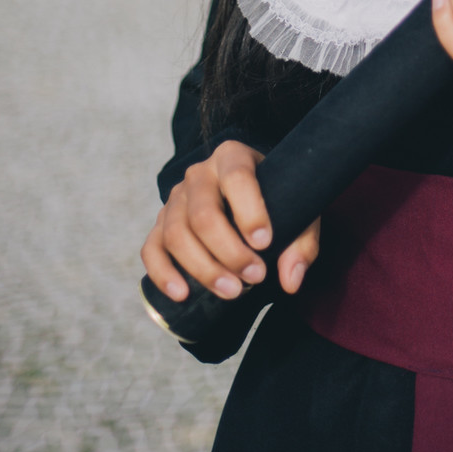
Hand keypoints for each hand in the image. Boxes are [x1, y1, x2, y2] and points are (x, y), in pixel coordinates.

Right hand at [140, 139, 320, 300]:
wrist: (248, 196)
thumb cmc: (275, 201)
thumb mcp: (298, 212)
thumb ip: (301, 244)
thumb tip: (290, 280)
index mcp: (233, 157)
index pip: (237, 178)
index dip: (249, 211)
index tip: (264, 243)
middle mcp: (199, 174)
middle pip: (203, 214)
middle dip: (228, 252)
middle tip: (254, 278)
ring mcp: (176, 199)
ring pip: (176, 234)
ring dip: (203, 269)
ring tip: (232, 292)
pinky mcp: (160, 225)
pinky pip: (151, 249)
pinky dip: (163, 273)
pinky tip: (182, 294)